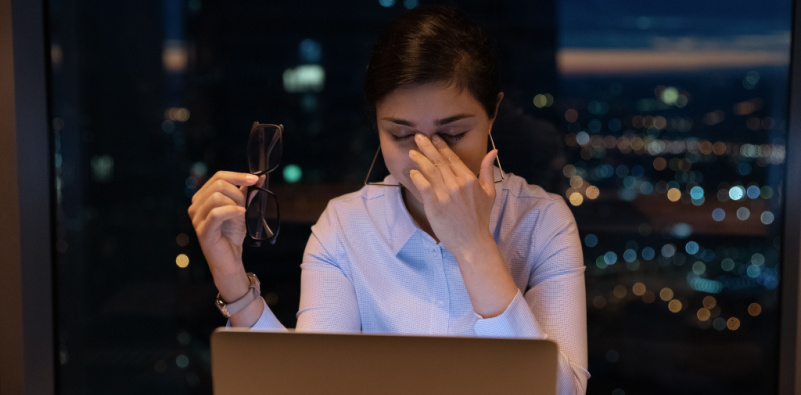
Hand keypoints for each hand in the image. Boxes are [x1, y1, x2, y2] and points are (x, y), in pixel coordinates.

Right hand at [188, 171, 257, 278]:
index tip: (255, 178)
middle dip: (237, 192)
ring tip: (241, 214)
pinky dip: (232, 211)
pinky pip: (216, 214)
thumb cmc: (232, 234)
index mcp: (202, 197)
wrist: (230, 258)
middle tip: (246, 204)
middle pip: (218, 184)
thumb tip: (259, 177)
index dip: (238, 176)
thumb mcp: (240, 209)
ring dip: (235, 203)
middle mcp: (195, 205)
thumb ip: (246, 193)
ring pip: (216, 197)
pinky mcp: (202, 230)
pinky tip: (241, 214)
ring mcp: (196, 218)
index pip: (218, 176)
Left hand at [407, 133, 497, 255]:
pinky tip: (413, 171)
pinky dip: (417, 177)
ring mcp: (445, 195)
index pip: (453, 158)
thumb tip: (493, 151)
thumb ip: (488, 170)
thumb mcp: (489, 192)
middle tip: (418, 136)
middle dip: (428, 147)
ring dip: (420, 159)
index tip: (434, 138)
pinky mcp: (435, 206)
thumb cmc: (480, 218)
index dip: (442, 147)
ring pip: (430, 171)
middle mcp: (457, 185)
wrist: (472, 242)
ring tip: (412, 152)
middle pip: (439, 162)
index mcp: (470, 180)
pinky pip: (424, 187)